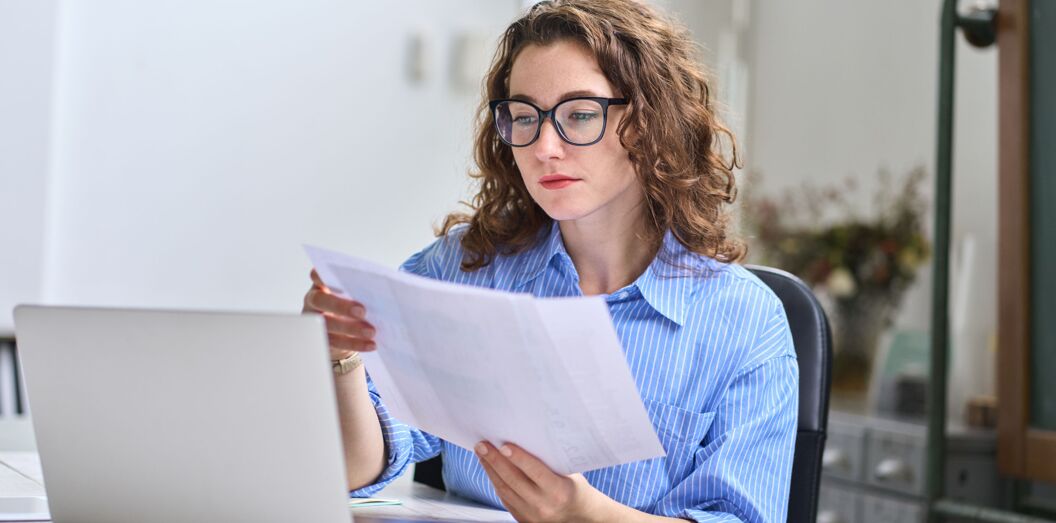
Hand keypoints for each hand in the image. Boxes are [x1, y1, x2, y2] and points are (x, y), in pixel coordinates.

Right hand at [302, 269, 376, 360]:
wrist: (341, 331)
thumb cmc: (350, 303)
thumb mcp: (353, 293)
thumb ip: (361, 289)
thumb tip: (386, 288)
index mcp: (321, 284)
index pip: (317, 276)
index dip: (322, 276)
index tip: (336, 276)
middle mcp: (314, 301)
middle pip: (320, 301)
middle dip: (340, 306)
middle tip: (362, 311)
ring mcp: (315, 321)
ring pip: (327, 325)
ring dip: (351, 329)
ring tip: (371, 331)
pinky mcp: (322, 340)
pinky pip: (336, 343)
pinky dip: (355, 344)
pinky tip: (371, 344)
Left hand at [474, 441, 605, 522]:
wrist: (580, 517)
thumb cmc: (574, 488)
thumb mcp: (569, 472)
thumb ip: (548, 460)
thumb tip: (525, 437)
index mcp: (559, 491)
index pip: (535, 471)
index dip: (518, 458)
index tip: (503, 445)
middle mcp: (544, 505)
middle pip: (513, 480)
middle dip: (495, 460)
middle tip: (482, 445)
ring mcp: (532, 515)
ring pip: (505, 490)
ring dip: (491, 470)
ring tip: (482, 454)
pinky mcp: (523, 520)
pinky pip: (505, 499)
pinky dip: (496, 482)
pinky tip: (490, 469)